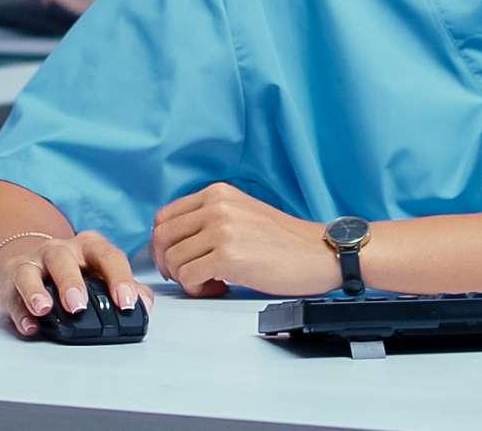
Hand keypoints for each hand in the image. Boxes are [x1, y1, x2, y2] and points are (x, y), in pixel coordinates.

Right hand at [0, 231, 151, 338]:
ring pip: (30, 273)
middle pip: (63, 260)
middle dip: (71, 282)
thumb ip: (127, 288)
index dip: (119, 279)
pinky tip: (30, 326)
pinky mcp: (10, 283)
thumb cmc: (77, 271)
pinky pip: (11, 296)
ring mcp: (31, 265)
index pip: (107, 256)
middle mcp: (59, 252)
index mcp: (89, 248)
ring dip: (36, 291)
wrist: (32, 261)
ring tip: (44, 309)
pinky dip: (19, 312)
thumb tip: (145, 305)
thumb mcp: (103, 273)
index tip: (126, 304)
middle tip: (79, 307)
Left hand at [151, 183, 341, 297]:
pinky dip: (198, 289)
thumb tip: (172, 242)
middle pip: (161, 238)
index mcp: (217, 193)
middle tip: (190, 276)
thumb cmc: (284, 241)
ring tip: (213, 283)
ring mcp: (221, 229)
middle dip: (169, 264)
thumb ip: (208, 219)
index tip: (176, 260)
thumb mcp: (241, 213)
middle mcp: (216, 206)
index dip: (163, 244)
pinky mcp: (228, 256)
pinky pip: (188, 277)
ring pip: (173, 260)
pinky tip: (219, 287)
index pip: (164, 217)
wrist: (319, 253)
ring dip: (187, 279)